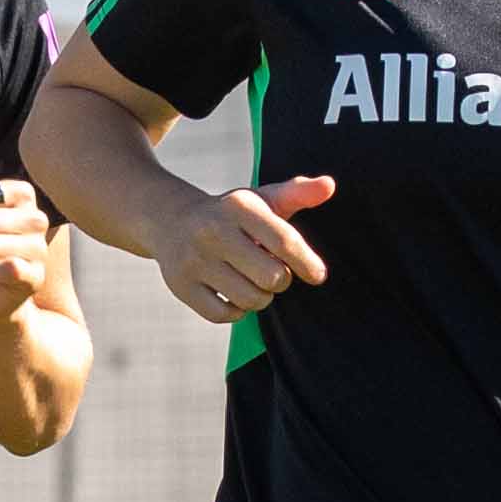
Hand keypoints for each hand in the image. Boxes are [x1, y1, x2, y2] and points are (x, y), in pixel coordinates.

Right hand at [147, 174, 333, 324]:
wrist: (171, 221)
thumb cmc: (231, 214)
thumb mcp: (261, 199)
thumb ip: (298, 193)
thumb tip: (329, 186)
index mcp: (238, 206)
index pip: (285, 241)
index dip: (307, 262)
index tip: (317, 275)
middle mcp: (213, 231)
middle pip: (272, 277)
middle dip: (280, 279)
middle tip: (272, 271)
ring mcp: (194, 260)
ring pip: (251, 300)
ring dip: (261, 297)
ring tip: (252, 281)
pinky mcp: (181, 286)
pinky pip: (226, 315)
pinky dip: (237, 310)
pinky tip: (233, 293)